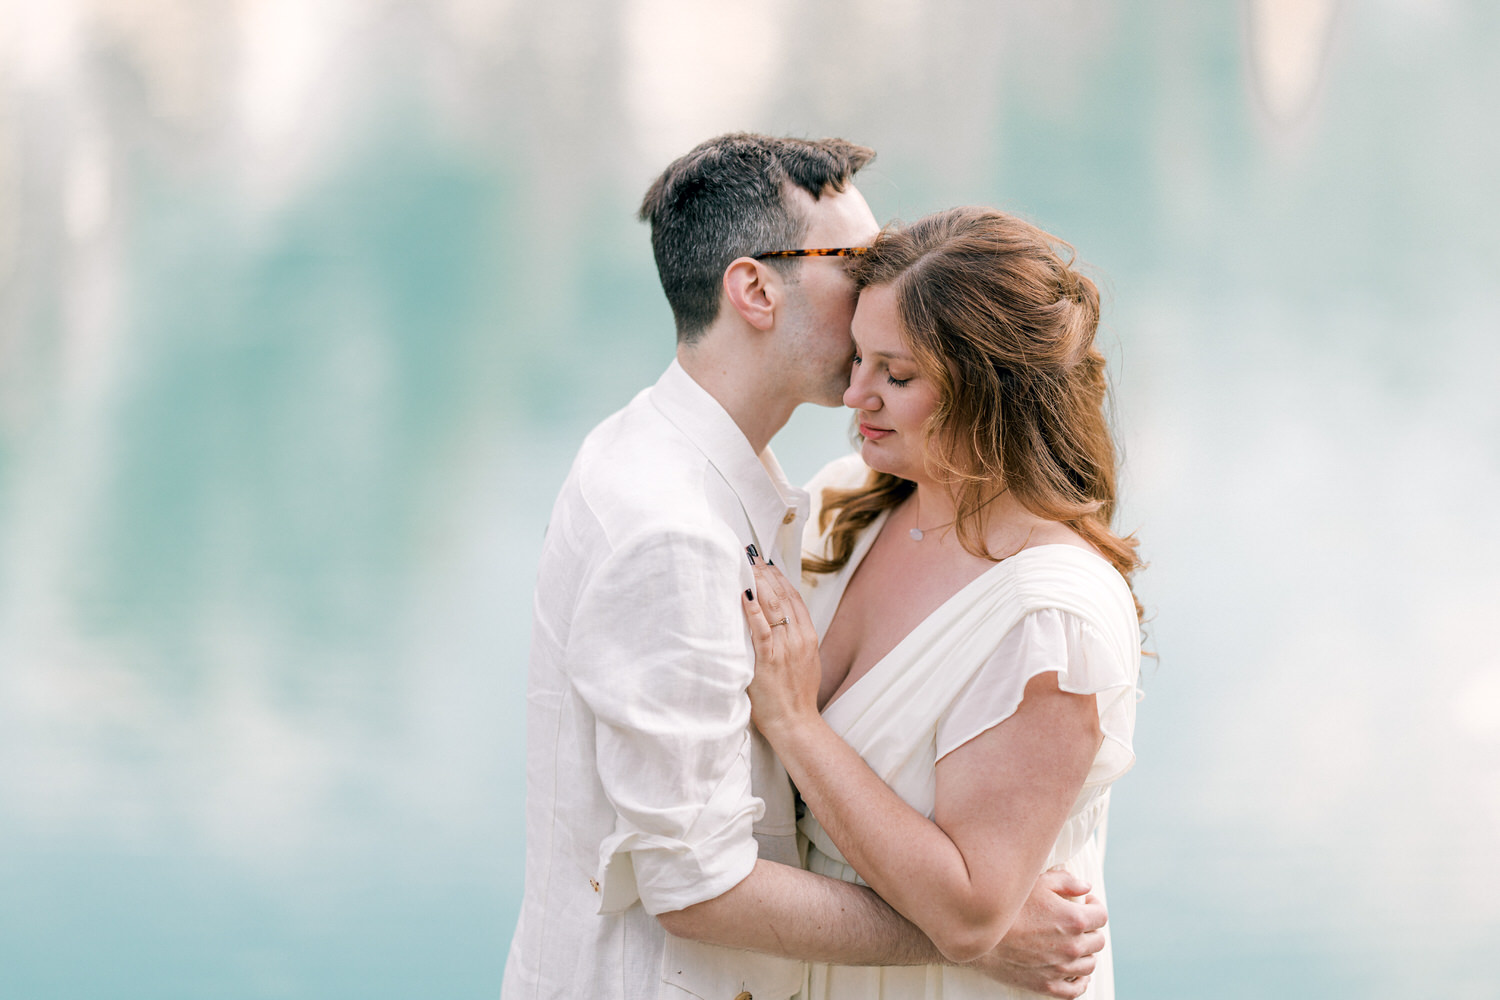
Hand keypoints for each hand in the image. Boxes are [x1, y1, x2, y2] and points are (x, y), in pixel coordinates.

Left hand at [741, 555, 821, 736]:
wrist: (795, 723)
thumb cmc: (795, 697)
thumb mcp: (804, 662)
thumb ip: (793, 641)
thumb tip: (779, 623)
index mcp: (808, 637)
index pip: (794, 598)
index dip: (779, 578)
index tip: (766, 563)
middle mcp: (798, 638)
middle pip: (782, 597)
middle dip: (765, 574)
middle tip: (750, 556)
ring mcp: (784, 648)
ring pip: (772, 607)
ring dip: (757, 583)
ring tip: (745, 566)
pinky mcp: (768, 660)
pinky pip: (760, 630)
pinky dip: (751, 610)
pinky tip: (743, 594)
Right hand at [964, 868, 1106, 997]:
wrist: (978, 934)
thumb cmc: (1006, 906)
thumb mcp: (1036, 882)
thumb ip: (1066, 881)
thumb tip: (1085, 886)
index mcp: (1073, 919)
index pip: (1101, 916)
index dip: (1095, 906)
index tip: (1086, 903)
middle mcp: (1072, 946)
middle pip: (1098, 940)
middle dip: (1090, 929)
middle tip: (1077, 923)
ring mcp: (1061, 968)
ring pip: (1090, 964)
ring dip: (1086, 953)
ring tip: (1074, 944)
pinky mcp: (1047, 985)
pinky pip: (1076, 989)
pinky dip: (1080, 980)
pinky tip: (1075, 971)